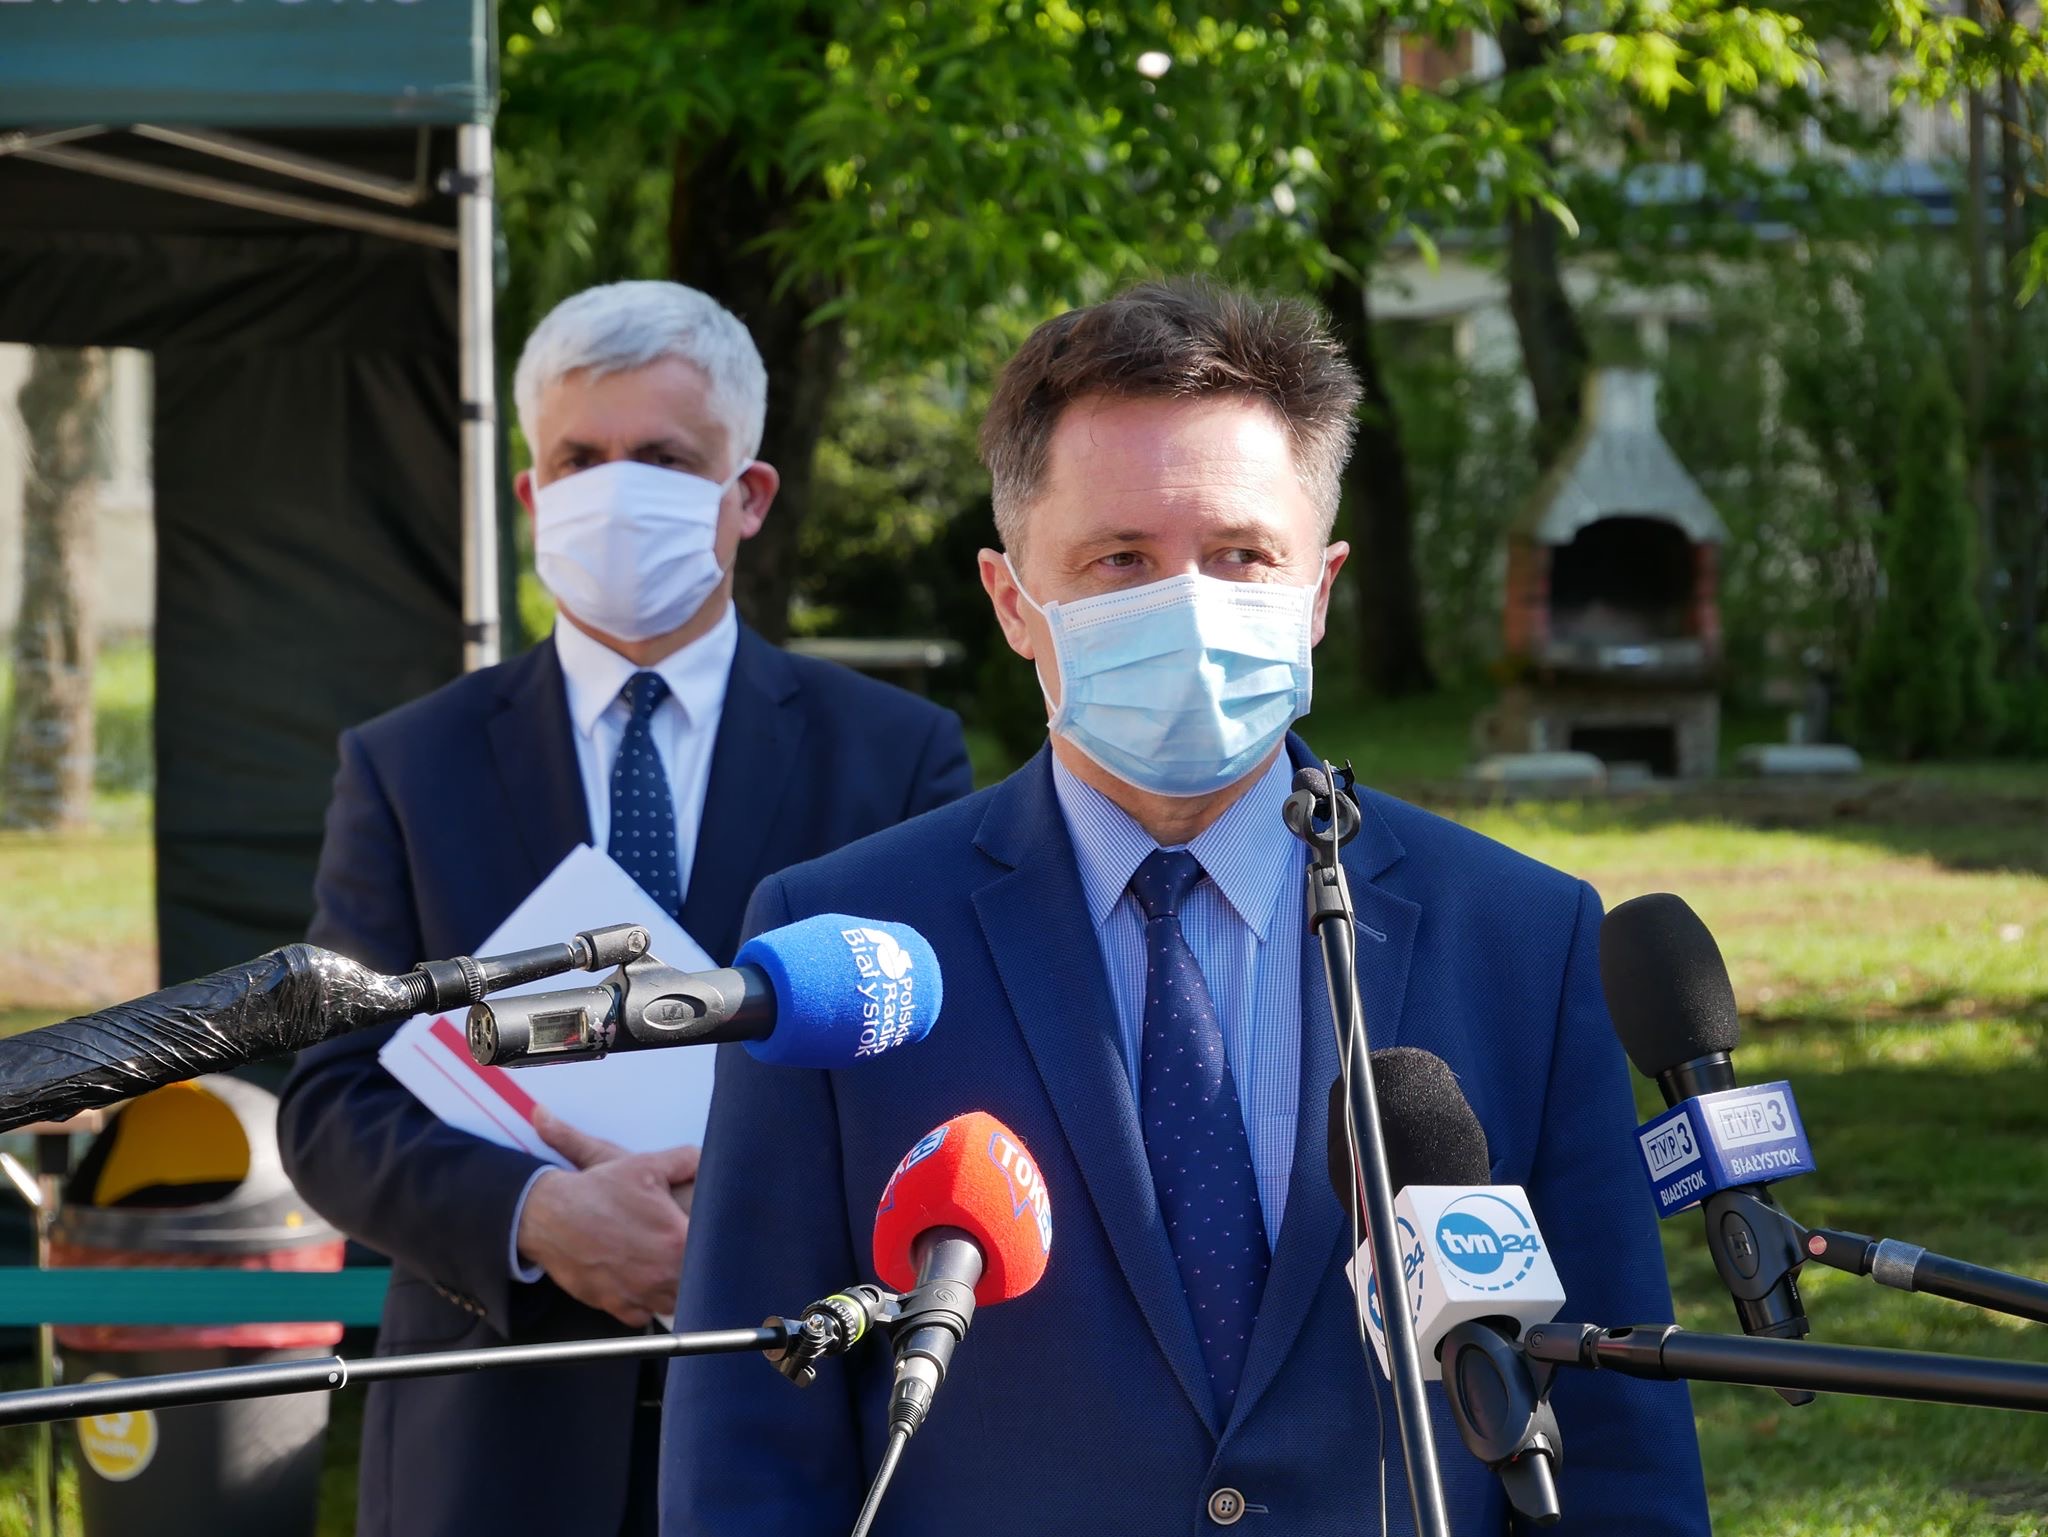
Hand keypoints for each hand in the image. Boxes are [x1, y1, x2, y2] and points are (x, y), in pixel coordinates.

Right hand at [514, 1107, 701, 1327]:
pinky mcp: (615, 1305)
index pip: (715, 1255)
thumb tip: (707, 1160)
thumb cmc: (598, 1190)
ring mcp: (638, 1293)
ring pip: (673, 1304)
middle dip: (699, 1272)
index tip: (716, 1245)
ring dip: (676, 1291)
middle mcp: (662, 1272)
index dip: (717, 1249)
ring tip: (672, 1273)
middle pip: (698, 1285)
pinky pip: (643, 1316)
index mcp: (677, 1238)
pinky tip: (644, 1285)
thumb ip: (685, 1160)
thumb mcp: (646, 1165)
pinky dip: (646, 1304)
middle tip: (696, 1261)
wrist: (550, 1215)